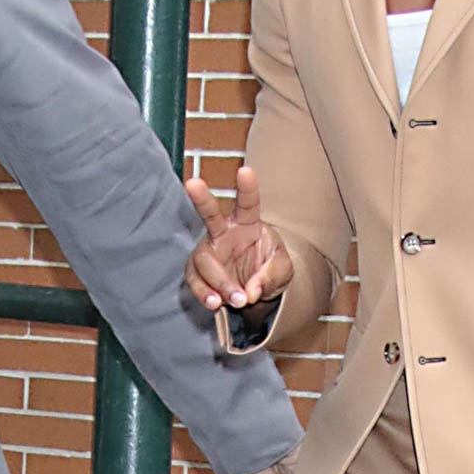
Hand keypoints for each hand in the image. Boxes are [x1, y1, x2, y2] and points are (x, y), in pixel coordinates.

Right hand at [184, 165, 293, 309]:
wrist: (256, 292)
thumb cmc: (270, 271)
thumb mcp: (282, 272)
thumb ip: (269, 278)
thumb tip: (250, 291)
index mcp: (248, 224)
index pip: (249, 204)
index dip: (247, 187)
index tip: (245, 170)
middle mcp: (224, 233)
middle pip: (210, 214)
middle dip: (201, 198)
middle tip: (192, 183)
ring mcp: (209, 252)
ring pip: (204, 260)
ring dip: (219, 281)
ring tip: (237, 299)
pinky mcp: (198, 272)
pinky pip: (195, 281)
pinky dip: (204, 294)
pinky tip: (215, 303)